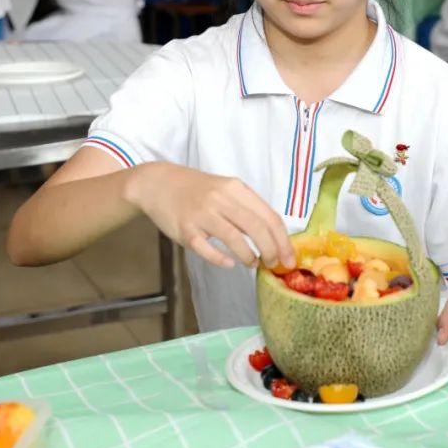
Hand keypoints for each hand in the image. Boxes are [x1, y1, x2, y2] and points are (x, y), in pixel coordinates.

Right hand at [129, 162, 295, 270]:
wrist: (158, 183)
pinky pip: (205, 248)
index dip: (283, 240)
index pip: (269, 215)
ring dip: (248, 256)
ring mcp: (201, 213)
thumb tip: (274, 237)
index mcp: (235, 188)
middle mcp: (220, 198)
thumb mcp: (226, 189)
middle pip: (256, 227)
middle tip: (275, 264)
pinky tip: (229, 264)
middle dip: (271, 250)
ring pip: (234, 238)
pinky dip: (220, 259)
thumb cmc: (197, 190)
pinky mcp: (184, 229)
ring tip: (253, 264)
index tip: (289, 258)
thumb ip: (247, 208)